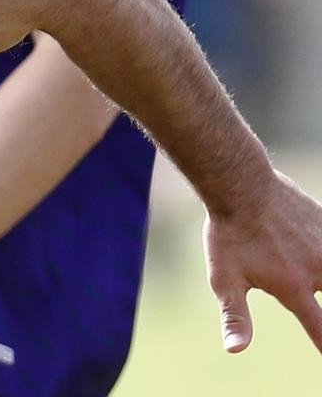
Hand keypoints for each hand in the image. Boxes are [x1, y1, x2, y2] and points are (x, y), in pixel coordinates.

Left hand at [204, 170, 321, 353]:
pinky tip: (314, 252)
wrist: (242, 186)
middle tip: (309, 301)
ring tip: (307, 274)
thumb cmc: (229, 236)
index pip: (321, 329)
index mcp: (294, 288)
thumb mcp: (224, 279)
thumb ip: (235, 316)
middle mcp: (319, 270)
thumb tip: (234, 349)